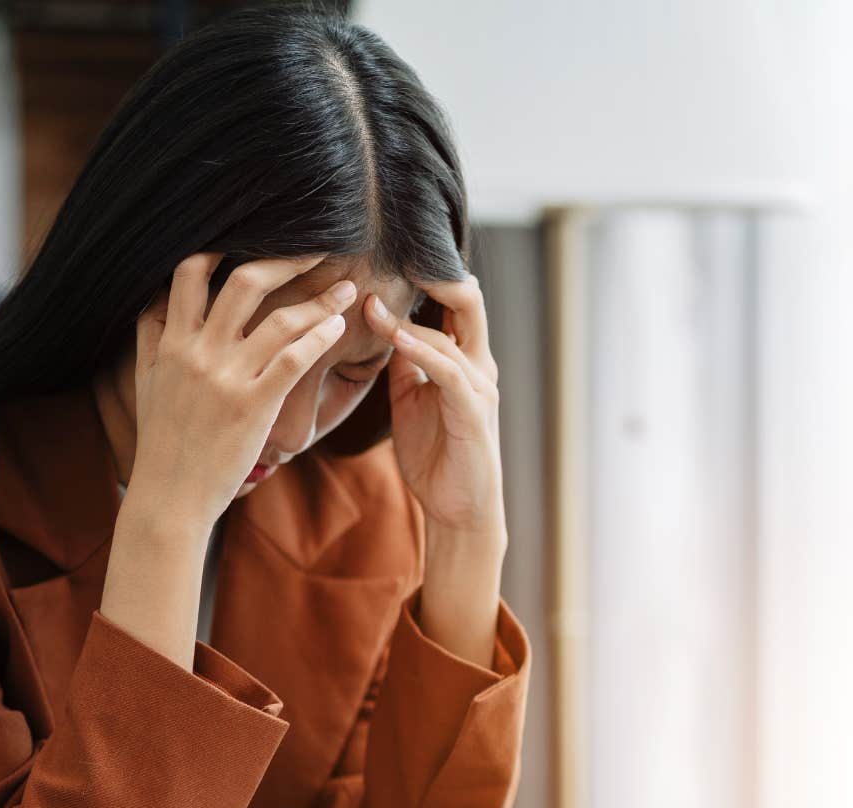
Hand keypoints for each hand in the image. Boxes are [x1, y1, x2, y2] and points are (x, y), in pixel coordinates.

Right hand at [130, 252, 357, 532]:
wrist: (170, 498)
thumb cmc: (163, 442)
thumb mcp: (147, 383)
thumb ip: (151, 338)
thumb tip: (153, 300)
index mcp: (172, 342)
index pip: (190, 272)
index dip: (222, 246)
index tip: (255, 236)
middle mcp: (198, 352)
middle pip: (243, 282)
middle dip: (286, 259)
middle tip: (317, 249)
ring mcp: (226, 379)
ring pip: (279, 319)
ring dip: (320, 300)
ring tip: (345, 291)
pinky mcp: (253, 407)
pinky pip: (294, 359)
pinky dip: (320, 336)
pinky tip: (337, 328)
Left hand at [362, 277, 504, 540]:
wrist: (459, 509)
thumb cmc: (436, 455)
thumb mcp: (412, 398)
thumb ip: (404, 362)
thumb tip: (382, 326)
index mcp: (464, 358)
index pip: (452, 299)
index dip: (423, 274)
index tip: (381, 254)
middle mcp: (478, 364)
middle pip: (466, 298)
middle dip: (432, 272)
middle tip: (390, 252)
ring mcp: (479, 386)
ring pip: (454, 331)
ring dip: (409, 314)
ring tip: (372, 296)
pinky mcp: (473, 412)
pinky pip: (448, 371)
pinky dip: (422, 350)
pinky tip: (394, 335)